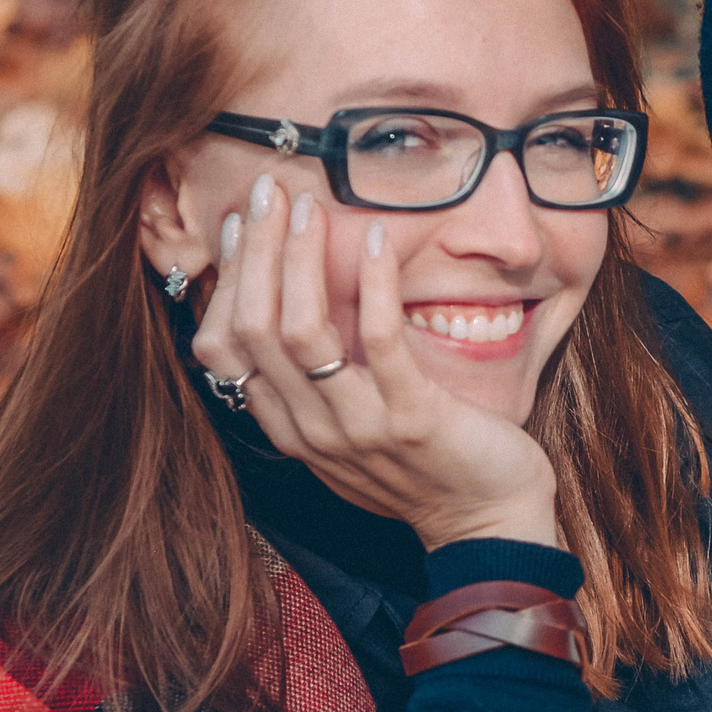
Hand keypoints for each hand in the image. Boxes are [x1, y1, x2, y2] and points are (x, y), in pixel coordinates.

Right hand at [190, 175, 559, 548]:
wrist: (487, 519)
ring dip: (301, 260)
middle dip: (257, 252)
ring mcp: (359, 427)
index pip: (224, 348)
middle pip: (254, 329)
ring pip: (302, 332)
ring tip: (311, 207)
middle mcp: (311, 431)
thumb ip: (311, 384)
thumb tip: (287, 305)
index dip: (226, 280)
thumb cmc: (422, 463)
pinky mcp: (412, 418)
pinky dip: (373, 285)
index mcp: (289, 428)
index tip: (243, 225)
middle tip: (268, 191)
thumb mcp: (349, 429)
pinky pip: (379, 341)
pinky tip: (377, 241)